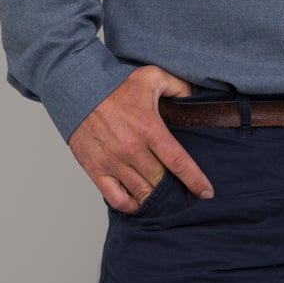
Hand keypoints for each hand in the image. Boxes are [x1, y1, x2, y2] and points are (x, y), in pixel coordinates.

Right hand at [69, 64, 214, 211]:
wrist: (76, 90)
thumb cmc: (114, 85)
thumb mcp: (151, 76)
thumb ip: (178, 85)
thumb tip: (194, 98)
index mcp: (149, 128)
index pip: (179, 162)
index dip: (196, 180)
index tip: (206, 192)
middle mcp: (132, 149)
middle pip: (161, 182)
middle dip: (176, 192)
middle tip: (184, 196)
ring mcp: (113, 161)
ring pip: (142, 193)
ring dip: (155, 199)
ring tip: (164, 200)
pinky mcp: (96, 169)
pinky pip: (116, 198)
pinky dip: (130, 205)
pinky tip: (139, 202)